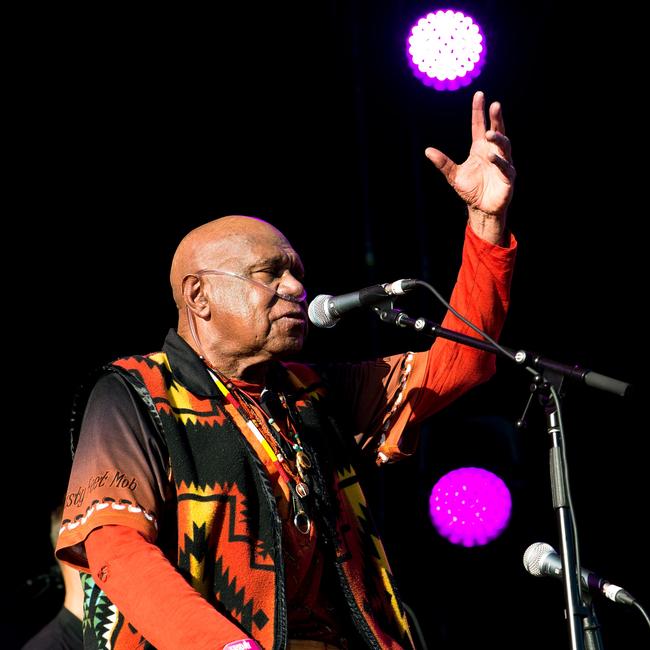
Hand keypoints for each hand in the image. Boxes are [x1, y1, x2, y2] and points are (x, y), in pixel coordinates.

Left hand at [425, 91, 514, 244]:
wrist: (481, 208)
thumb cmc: (470, 190)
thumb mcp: (453, 176)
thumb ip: (443, 163)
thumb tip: (427, 151)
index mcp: (479, 149)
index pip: (479, 125)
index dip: (479, 111)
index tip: (479, 95)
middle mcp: (492, 152)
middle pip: (496, 130)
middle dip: (496, 117)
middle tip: (494, 105)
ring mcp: (503, 163)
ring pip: (503, 146)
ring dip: (497, 138)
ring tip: (488, 133)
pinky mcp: (508, 176)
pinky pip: (505, 166)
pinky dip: (499, 161)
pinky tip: (492, 156)